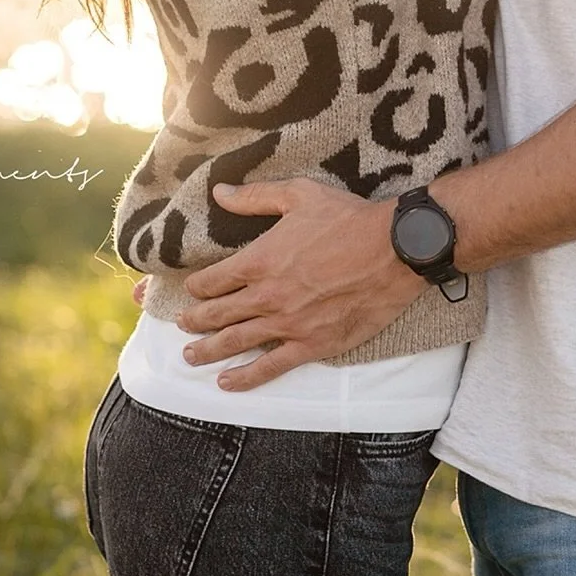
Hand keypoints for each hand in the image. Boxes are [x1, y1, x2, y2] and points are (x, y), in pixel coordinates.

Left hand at [172, 179, 425, 389]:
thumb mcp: (300, 195)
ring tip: (189, 357)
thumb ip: (255, 197)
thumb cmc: (348, 218)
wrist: (394, 250)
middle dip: (194, 321)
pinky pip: (270, 366)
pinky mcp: (312, 344)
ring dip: (208, 351)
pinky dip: (245, 377)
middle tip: (181, 326)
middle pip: (218, 314)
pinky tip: (226, 382)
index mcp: (260, 259)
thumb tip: (219, 192)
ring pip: (236, 342)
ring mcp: (288, 323)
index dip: (197, 287)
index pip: (214, 280)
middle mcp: (267, 295)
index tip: (191, 291)